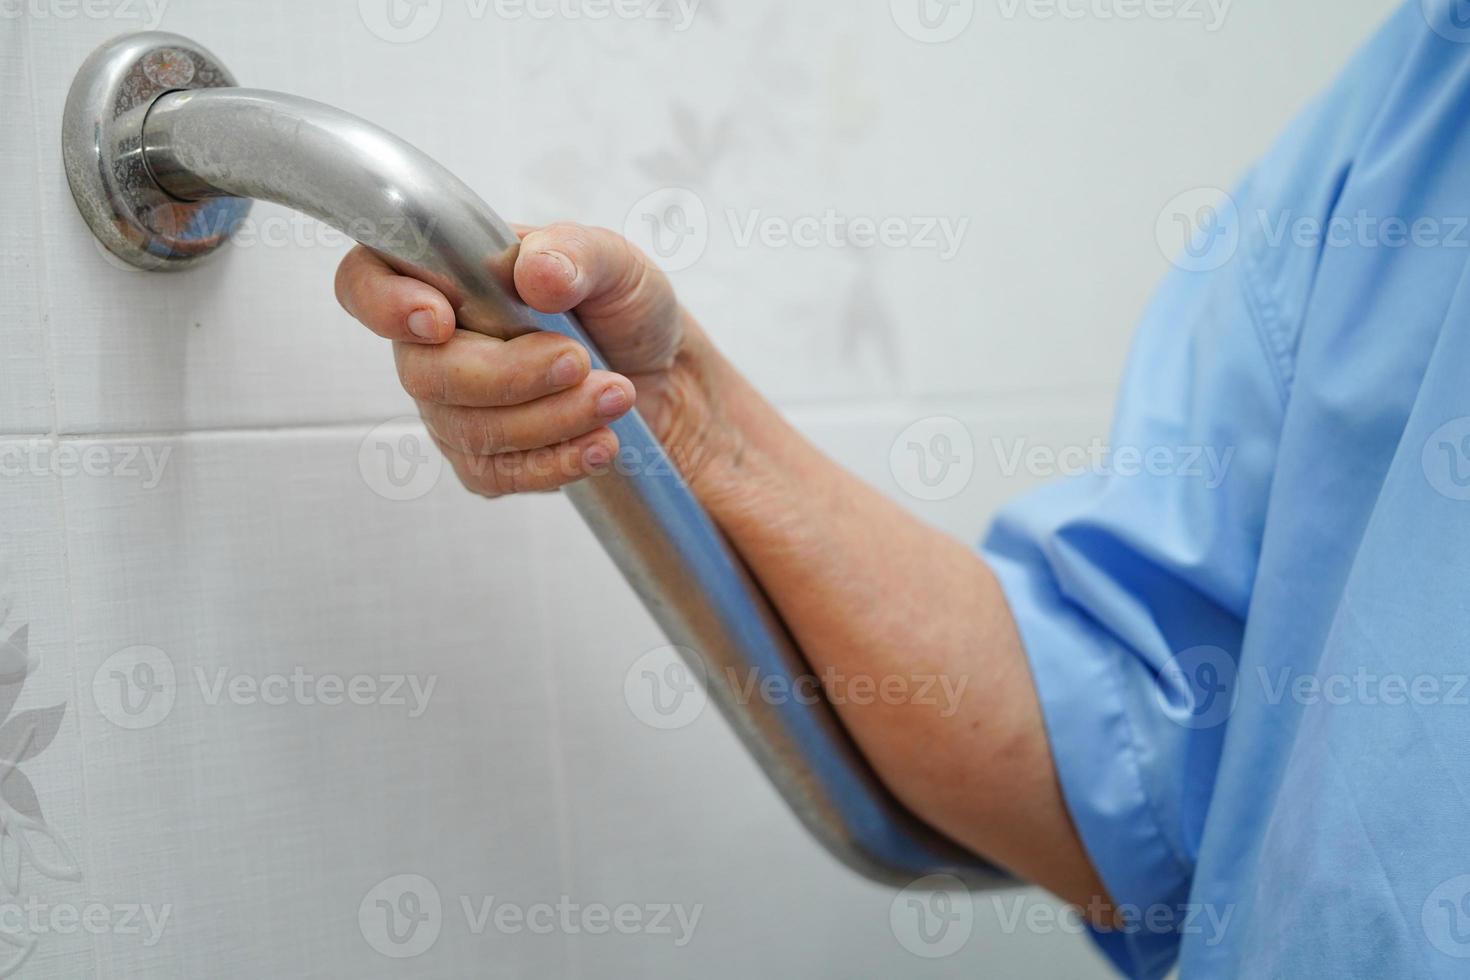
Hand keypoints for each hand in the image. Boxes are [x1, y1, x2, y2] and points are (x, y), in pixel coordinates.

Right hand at [335, 222, 736, 496]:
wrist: (662, 377)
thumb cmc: (621, 309)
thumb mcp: (616, 263)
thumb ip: (575, 254)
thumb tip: (536, 272)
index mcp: (450, 275)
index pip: (367, 280)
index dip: (382, 302)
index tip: (439, 319)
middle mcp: (438, 343)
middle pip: (425, 372)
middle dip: (510, 374)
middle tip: (579, 360)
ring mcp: (454, 407)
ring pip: (467, 429)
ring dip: (550, 417)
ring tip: (616, 394)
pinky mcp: (485, 459)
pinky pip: (495, 474)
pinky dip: (555, 461)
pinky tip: (600, 444)